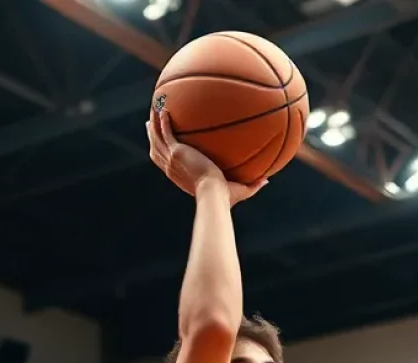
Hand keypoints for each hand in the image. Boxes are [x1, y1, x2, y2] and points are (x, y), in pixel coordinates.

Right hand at [147, 108, 266, 205]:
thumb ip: (252, 184)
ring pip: (156, 138)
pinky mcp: (176, 152)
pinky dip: (163, 121)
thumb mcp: (239, 190)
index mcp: (181, 175)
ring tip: (154, 108)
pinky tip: (164, 109)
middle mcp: (172, 168)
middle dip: (152, 135)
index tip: (164, 144)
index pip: (168, 163)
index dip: (163, 153)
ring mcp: (172, 160)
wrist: (214, 194)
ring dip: (153, 124)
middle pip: (156, 149)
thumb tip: (268, 180)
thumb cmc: (224, 198)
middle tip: (150, 123)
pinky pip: (166, 133)